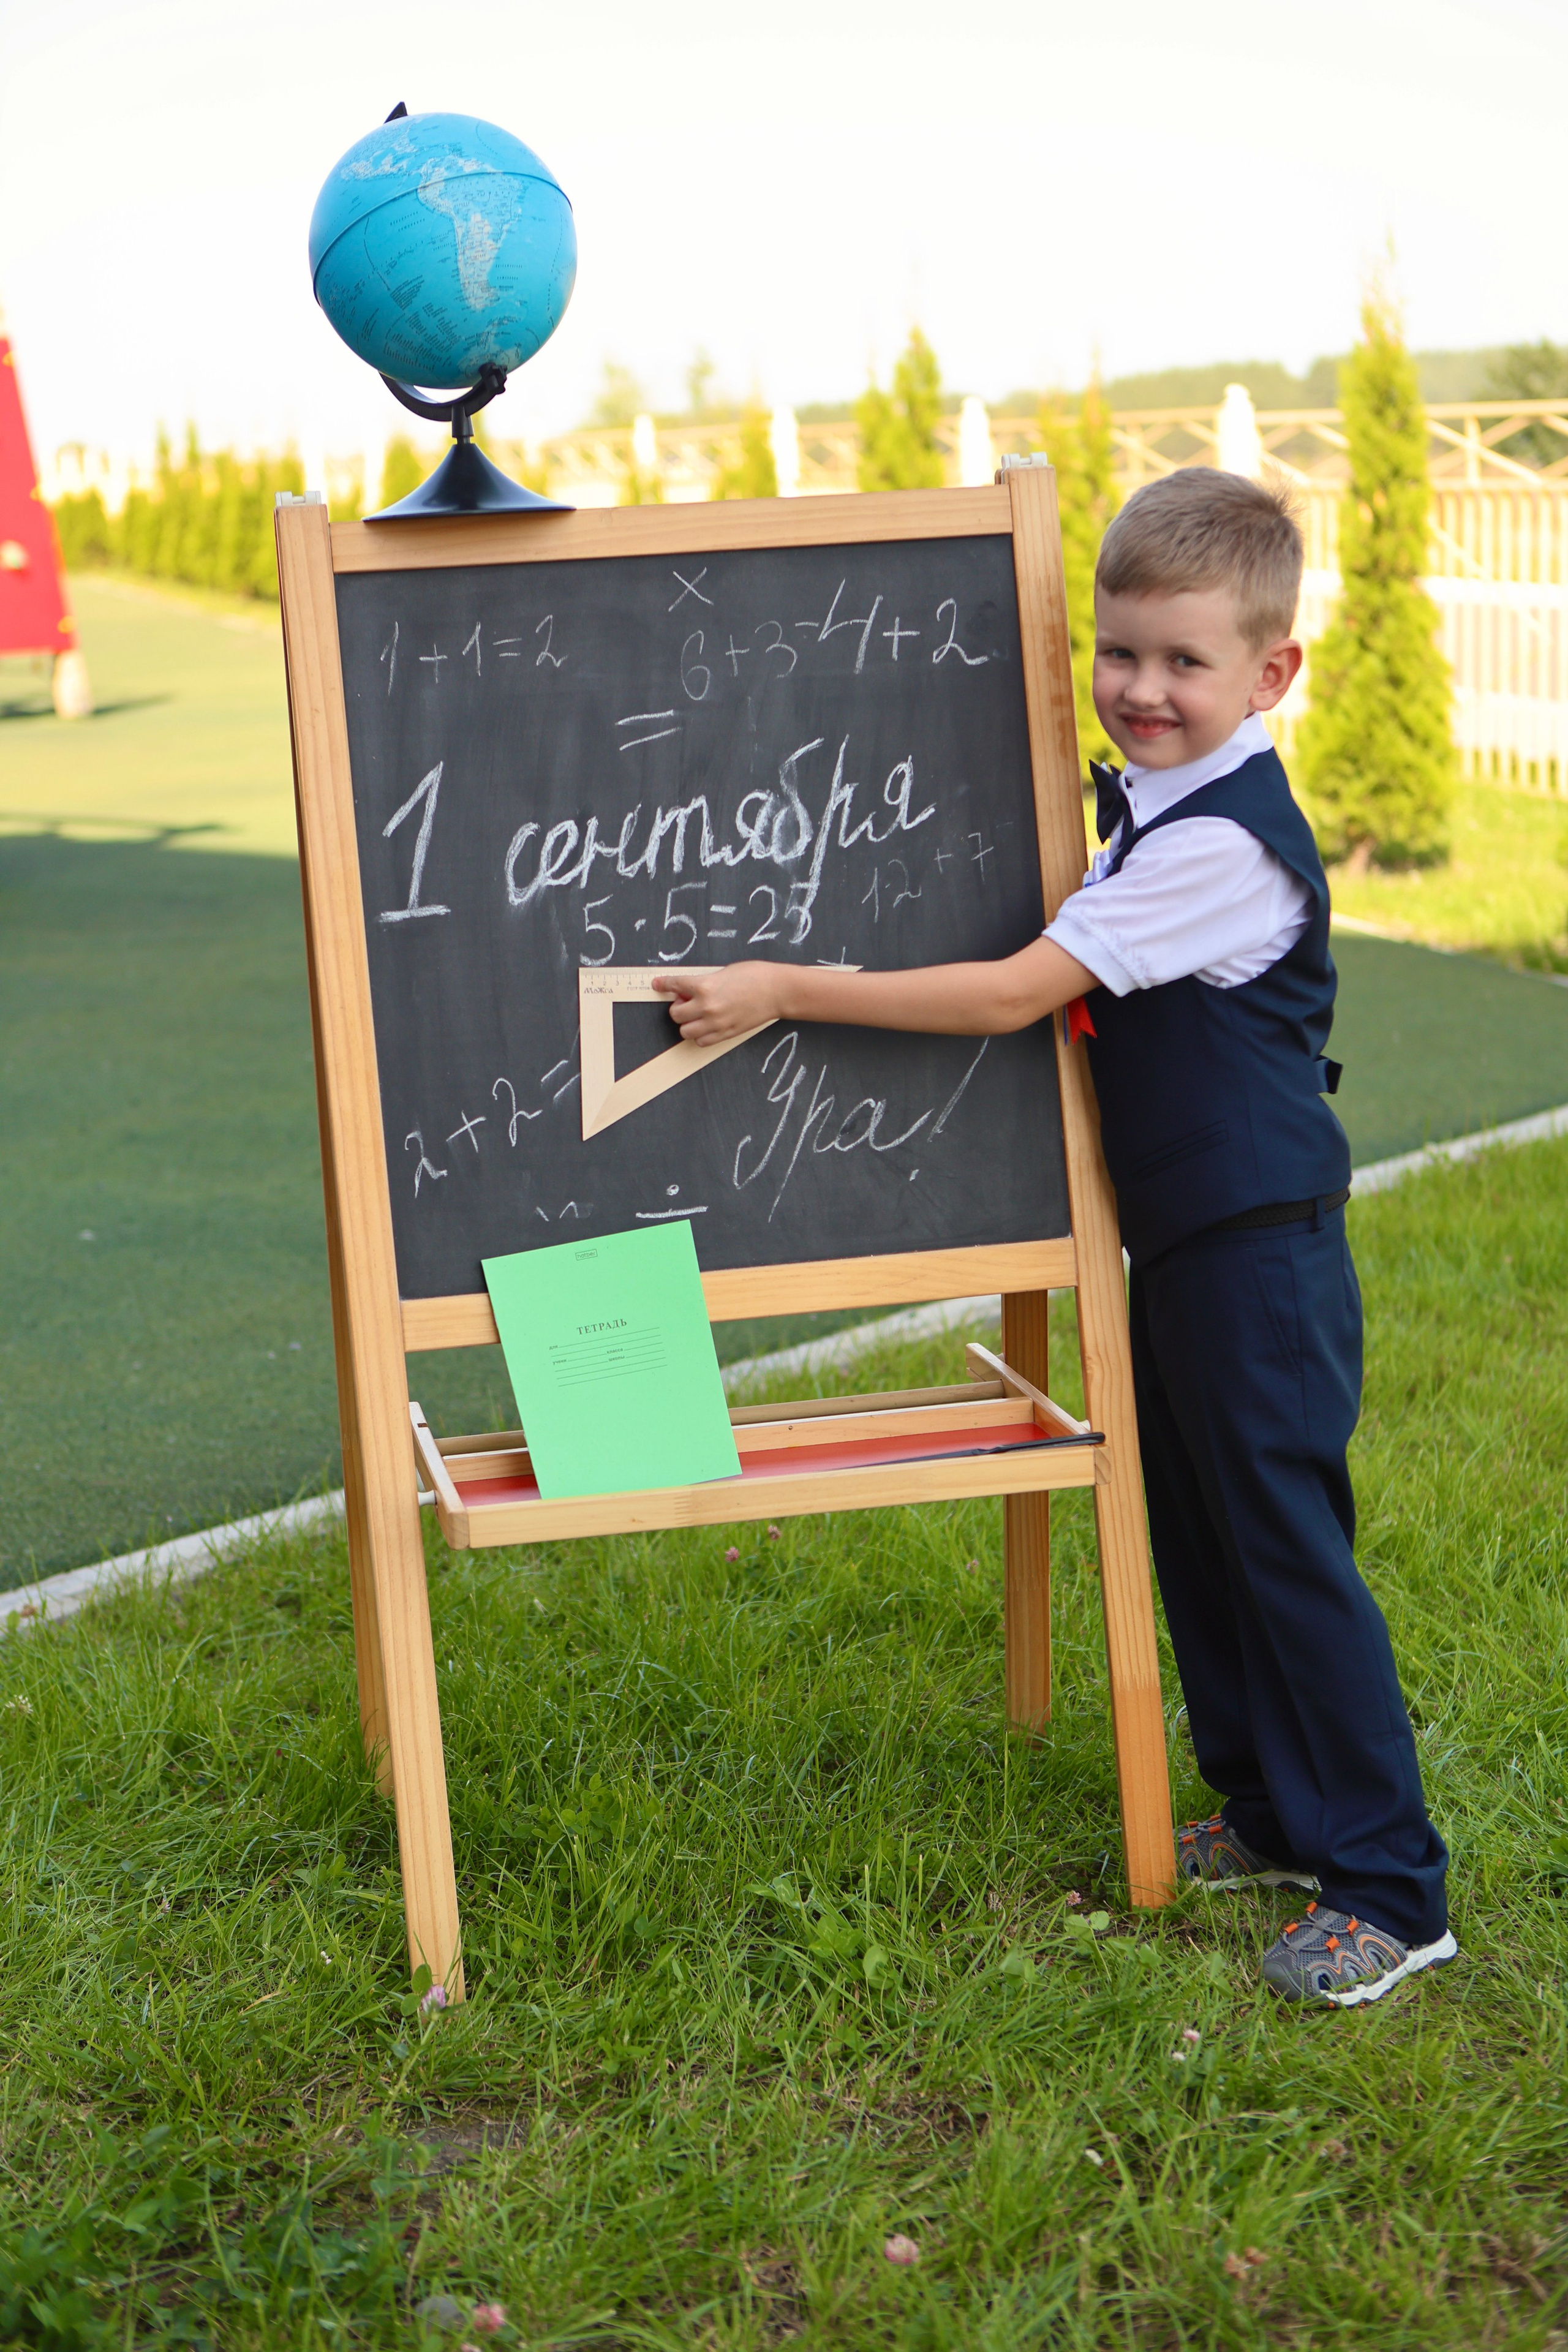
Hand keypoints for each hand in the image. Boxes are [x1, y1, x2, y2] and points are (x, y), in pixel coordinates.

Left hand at [651, 962, 786, 1045]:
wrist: (777, 991)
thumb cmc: (754, 976)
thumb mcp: (723, 972)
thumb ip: (703, 982)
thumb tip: (688, 990)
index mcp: (705, 986)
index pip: (674, 985)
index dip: (663, 984)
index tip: (657, 984)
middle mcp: (707, 1006)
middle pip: (675, 1014)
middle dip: (679, 1007)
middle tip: (689, 1001)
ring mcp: (716, 1023)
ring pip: (685, 1031)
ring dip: (688, 1023)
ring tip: (699, 1015)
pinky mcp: (725, 1034)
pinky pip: (701, 1041)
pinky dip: (700, 1035)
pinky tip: (708, 1025)